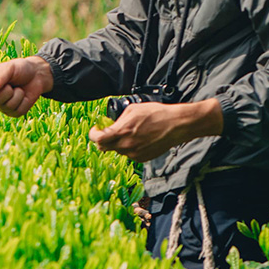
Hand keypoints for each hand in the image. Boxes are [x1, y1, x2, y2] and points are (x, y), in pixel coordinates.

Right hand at [0, 56, 53, 115]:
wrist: (36, 75)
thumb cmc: (19, 69)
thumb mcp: (9, 68)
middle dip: (7, 91)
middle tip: (11, 84)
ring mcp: (2, 107)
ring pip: (8, 106)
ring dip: (18, 95)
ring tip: (18, 88)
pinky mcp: (14, 112)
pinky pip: (18, 111)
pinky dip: (24, 101)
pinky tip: (23, 95)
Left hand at [89, 99, 223, 161]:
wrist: (175, 125)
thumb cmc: (156, 114)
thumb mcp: (133, 109)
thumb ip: (118, 119)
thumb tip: (111, 124)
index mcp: (121, 132)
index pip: (97, 139)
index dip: (93, 134)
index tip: (95, 129)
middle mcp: (126, 146)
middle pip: (104, 148)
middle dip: (103, 140)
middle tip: (108, 132)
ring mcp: (134, 154)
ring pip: (118, 150)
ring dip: (118, 143)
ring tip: (131, 133)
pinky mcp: (142, 159)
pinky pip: (129, 154)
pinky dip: (129, 147)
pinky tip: (139, 139)